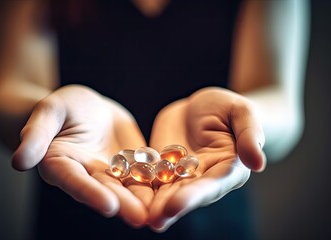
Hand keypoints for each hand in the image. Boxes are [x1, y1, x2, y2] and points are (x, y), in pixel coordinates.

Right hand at [12, 85, 153, 226]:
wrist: (88, 107)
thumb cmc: (64, 106)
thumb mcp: (50, 111)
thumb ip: (35, 135)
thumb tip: (18, 161)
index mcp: (63, 166)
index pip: (74, 182)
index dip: (90, 194)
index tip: (108, 205)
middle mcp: (88, 175)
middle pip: (105, 190)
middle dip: (124, 204)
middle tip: (142, 219)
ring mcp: (112, 172)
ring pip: (128, 187)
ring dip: (143, 200)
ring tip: (160, 213)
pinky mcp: (131, 165)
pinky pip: (144, 173)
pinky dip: (157, 182)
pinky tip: (174, 189)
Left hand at [148, 87, 265, 230]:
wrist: (204, 106)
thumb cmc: (229, 107)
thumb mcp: (242, 112)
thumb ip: (249, 135)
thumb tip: (258, 163)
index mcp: (226, 169)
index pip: (211, 186)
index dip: (194, 196)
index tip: (176, 204)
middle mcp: (203, 177)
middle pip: (185, 194)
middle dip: (169, 207)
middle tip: (152, 219)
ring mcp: (180, 173)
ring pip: (165, 189)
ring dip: (151, 202)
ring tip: (136, 213)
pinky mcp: (161, 164)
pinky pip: (149, 174)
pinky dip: (137, 182)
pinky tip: (123, 190)